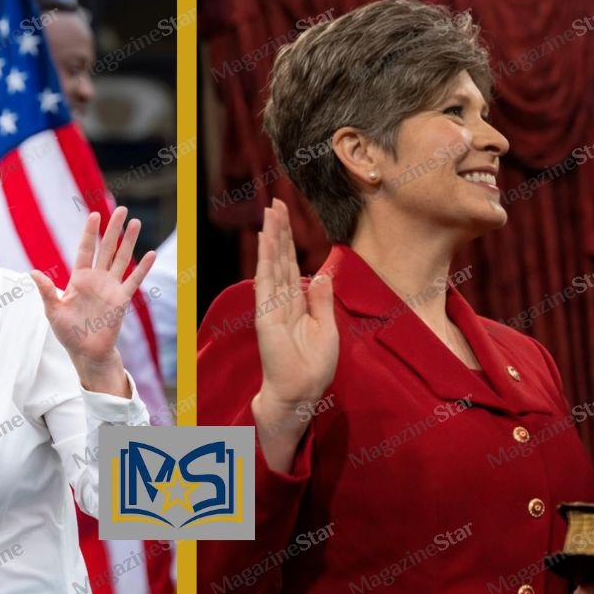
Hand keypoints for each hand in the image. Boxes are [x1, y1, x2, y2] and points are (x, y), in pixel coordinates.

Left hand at [30, 207, 155, 396]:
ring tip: (136, 223)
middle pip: (107, 248)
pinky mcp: (121, 299)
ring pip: (122, 259)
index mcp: (78, 279)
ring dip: (129, 241)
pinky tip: (150, 254)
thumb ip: (46, 291)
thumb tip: (32, 272)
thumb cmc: (68, 333)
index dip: (90, 233)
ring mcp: (111, 288)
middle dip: (114, 229)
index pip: (86, 250)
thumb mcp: (53, 311)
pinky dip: (143, 268)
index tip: (95, 214)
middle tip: (122, 210)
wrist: (86, 351)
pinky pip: (134, 280)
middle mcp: (96, 279)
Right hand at [251, 199, 336, 471]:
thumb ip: (322, 300)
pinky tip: (267, 239)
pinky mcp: (266, 314)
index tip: (286, 216)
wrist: (300, 392)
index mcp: (296, 303)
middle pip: (280, 257)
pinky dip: (267, 258)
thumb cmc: (313, 366)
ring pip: (272, 263)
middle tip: (275, 201)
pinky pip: (267, 281)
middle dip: (279, 229)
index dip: (289, 240)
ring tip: (270, 211)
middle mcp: (281, 300)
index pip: (291, 264)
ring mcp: (272, 305)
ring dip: (272, 236)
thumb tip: (322, 274)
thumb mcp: (327, 327)